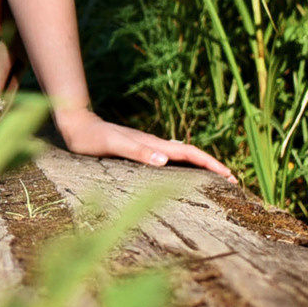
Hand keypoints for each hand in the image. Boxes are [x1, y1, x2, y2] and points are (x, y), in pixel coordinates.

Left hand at [52, 105, 233, 177]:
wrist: (75, 125)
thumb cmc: (91, 137)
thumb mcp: (113, 145)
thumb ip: (137, 151)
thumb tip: (164, 160)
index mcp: (153, 143)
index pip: (189, 153)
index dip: (210, 163)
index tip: (229, 176)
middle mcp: (154, 144)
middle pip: (190, 155)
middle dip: (212, 167)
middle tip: (232, 182)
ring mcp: (147, 146)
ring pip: (180, 157)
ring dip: (199, 167)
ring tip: (214, 180)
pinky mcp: (138, 150)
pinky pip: (167, 160)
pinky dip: (182, 168)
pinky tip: (180, 176)